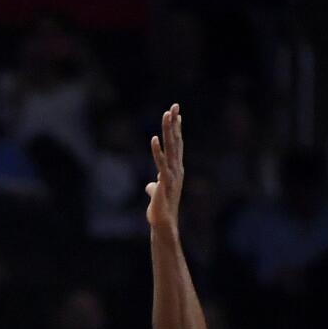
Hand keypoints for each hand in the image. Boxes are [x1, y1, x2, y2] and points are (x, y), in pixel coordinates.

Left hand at [146, 104, 183, 228]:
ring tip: (167, 114)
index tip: (176, 113)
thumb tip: (150, 186)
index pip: (177, 144)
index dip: (176, 128)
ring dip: (169, 130)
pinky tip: (154, 138)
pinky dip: (157, 151)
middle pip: (175, 141)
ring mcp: (172, 174)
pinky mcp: (164, 182)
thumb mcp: (156, 193)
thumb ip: (154, 186)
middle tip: (175, 105)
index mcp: (175, 169)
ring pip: (170, 148)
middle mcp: (176, 169)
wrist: (163, 223)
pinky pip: (160, 163)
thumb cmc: (160, 209)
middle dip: (174, 122)